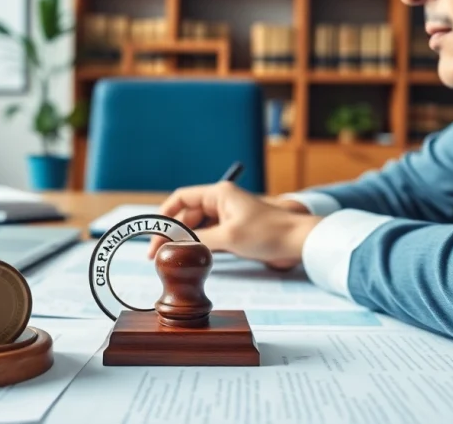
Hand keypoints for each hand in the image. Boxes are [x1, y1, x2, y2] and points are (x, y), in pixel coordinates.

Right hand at [146, 181, 321, 270]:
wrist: (298, 240)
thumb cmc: (268, 232)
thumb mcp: (229, 237)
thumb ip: (198, 240)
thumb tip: (173, 247)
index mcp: (218, 194)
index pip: (181, 198)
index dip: (164, 215)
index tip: (153, 234)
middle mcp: (220, 201)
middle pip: (186, 215)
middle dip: (171, 233)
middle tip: (156, 255)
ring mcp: (227, 216)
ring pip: (196, 227)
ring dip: (184, 241)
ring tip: (169, 258)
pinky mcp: (234, 230)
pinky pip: (208, 235)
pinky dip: (198, 245)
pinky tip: (189, 257)